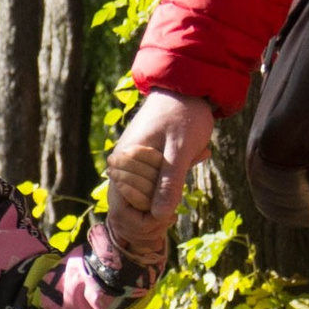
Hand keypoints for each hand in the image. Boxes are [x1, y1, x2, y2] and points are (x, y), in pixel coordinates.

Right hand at [105, 88, 214, 262]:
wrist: (187, 87)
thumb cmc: (185, 115)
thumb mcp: (181, 150)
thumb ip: (169, 182)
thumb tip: (159, 215)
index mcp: (126, 161)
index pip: (122, 209)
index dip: (145, 221)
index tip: (170, 218)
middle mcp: (121, 163)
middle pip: (130, 207)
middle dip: (157, 210)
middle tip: (180, 204)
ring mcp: (130, 161)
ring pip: (142, 197)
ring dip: (165, 195)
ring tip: (186, 177)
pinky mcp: (141, 160)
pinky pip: (149, 184)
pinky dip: (167, 184)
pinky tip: (186, 167)